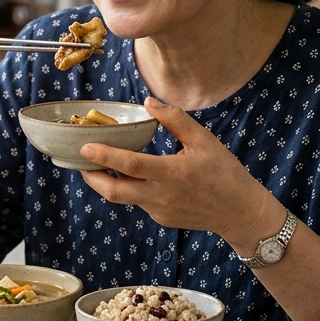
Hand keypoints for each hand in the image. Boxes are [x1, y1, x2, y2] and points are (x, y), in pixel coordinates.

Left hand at [78, 97, 271, 235]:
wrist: (239, 212)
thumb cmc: (224, 173)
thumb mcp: (204, 140)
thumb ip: (175, 119)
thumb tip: (148, 102)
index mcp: (173, 173)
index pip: (130, 165)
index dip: (105, 156)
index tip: (85, 146)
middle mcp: (161, 196)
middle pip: (114, 192)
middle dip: (91, 177)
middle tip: (80, 161)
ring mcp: (159, 210)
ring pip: (124, 197)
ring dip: (109, 181)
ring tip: (99, 163)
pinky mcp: (161, 218)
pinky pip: (139, 201)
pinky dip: (130, 188)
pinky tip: (134, 175)